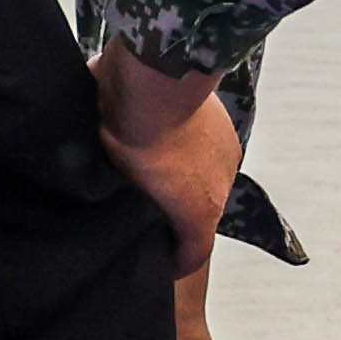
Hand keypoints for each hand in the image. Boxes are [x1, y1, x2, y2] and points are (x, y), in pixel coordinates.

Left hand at [92, 46, 239, 281]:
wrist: (151, 77)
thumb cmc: (128, 133)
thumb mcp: (115, 177)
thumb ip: (123, 202)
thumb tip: (115, 207)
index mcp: (199, 210)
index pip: (194, 254)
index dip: (176, 262)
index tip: (160, 262)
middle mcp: (220, 187)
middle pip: (200, 213)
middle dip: (176, 213)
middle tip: (144, 205)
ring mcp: (226, 153)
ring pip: (205, 178)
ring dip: (184, 177)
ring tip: (151, 165)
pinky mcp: (223, 124)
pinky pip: (207, 148)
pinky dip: (190, 148)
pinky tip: (162, 133)